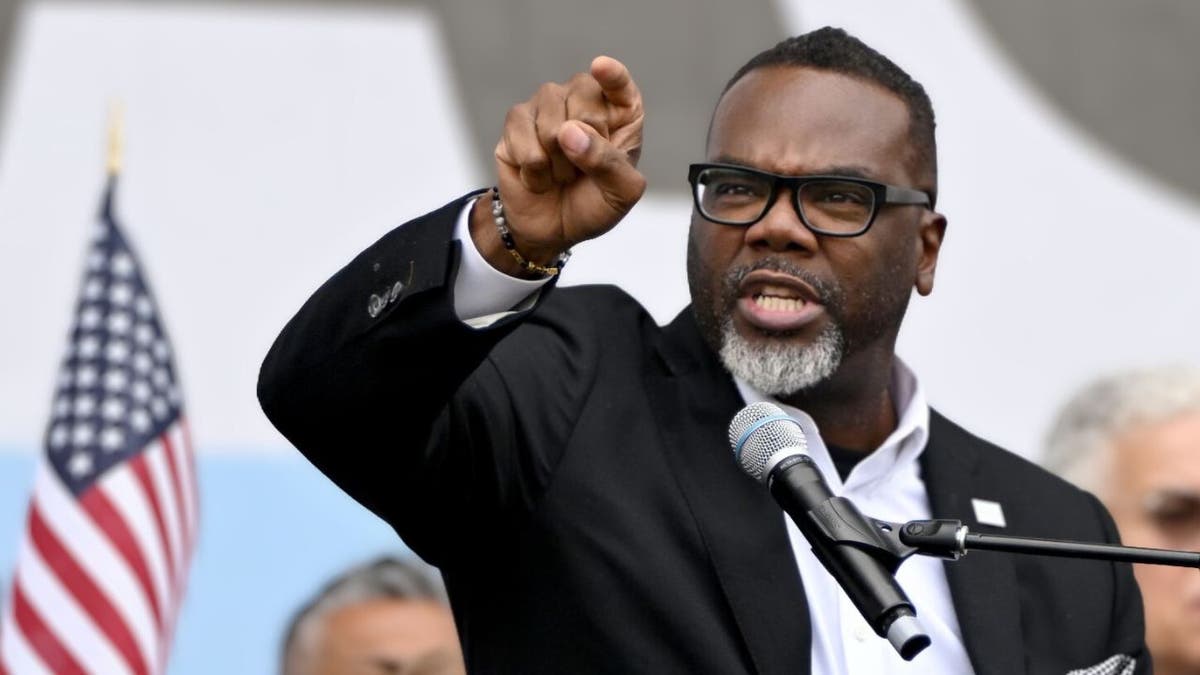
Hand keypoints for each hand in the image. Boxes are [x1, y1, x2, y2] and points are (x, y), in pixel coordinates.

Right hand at [472, 56, 645, 273]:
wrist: (553, 230)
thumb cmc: (593, 205)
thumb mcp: (619, 194)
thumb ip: (608, 163)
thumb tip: (570, 131)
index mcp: (619, 113)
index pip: (619, 84)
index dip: (612, 76)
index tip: (601, 67)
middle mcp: (583, 100)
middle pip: (584, 99)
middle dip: (585, 146)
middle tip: (583, 170)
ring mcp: (547, 106)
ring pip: (551, 121)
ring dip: (558, 163)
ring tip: (562, 174)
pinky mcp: (517, 122)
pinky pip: (523, 136)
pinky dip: (534, 168)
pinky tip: (539, 176)